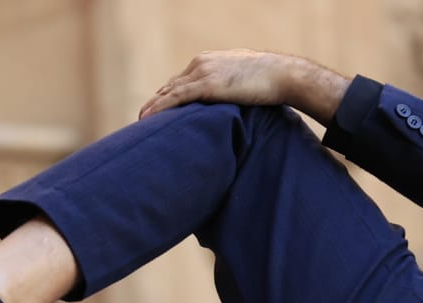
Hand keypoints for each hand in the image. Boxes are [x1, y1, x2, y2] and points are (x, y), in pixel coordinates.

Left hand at [138, 49, 304, 119]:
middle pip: (170, 85)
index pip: (181, 80)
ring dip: (152, 107)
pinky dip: (159, 107)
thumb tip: (230, 99)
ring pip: (169, 91)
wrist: (283, 75)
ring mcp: (203, 72)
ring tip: (140, 122)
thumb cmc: (270, 80)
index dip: (167, 96)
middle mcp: (201, 63)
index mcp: (209, 61)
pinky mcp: (207, 85)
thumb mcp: (243, 79)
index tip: (156, 110)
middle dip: (156, 102)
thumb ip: (230, 85)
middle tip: (144, 119)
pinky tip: (147, 118)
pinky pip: (176, 97)